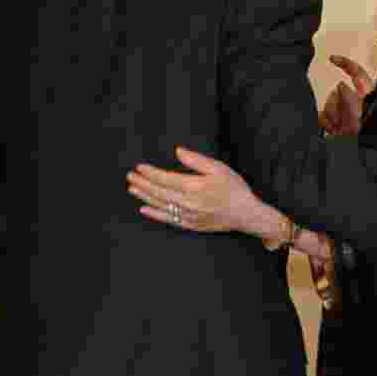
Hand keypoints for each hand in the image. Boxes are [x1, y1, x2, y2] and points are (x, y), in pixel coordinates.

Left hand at [127, 146, 257, 233]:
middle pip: (159, 192)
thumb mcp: (218, 168)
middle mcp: (188, 203)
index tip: (139, 167)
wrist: (246, 214)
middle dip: (143, 183)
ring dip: (145, 197)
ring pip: (161, 206)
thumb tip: (177, 151)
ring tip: (132, 189)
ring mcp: (188, 216)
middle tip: (130, 176)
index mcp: (194, 186)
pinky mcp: (190, 224)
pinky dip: (154, 214)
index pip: (165, 179)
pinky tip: (144, 209)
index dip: (150, 173)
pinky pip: (168, 219)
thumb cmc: (234, 188)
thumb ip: (196, 160)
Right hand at [319, 55, 373, 134]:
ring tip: (342, 130)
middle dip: (336, 105)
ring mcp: (346, 114)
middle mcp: (356, 103)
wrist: (366, 159)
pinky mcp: (338, 124)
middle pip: (336, 92)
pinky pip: (323, 116)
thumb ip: (350, 97)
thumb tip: (341, 86)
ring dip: (332, 118)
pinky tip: (336, 132)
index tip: (331, 59)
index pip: (357, 73)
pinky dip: (327, 124)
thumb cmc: (371, 137)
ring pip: (328, 105)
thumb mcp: (363, 115)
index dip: (344, 63)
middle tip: (345, 122)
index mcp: (368, 96)